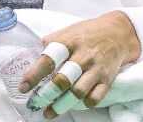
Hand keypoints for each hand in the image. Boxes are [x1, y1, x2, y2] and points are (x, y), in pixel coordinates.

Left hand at [21, 12, 139, 117]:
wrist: (118, 33)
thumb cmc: (87, 33)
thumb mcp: (67, 31)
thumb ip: (51, 43)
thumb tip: (31, 56)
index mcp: (69, 41)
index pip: (48, 60)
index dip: (34, 75)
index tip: (24, 87)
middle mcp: (83, 56)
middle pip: (62, 80)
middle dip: (45, 95)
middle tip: (35, 102)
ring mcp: (96, 69)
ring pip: (77, 93)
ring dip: (61, 105)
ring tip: (49, 112)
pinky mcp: (107, 80)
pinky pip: (94, 98)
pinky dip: (82, 105)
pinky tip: (72, 106)